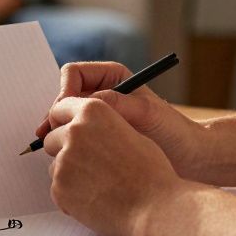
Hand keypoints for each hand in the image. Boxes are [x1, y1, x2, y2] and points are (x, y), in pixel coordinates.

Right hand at [36, 61, 206, 179]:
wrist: (188, 159)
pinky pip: (73, 138)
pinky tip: (66, 160)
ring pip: (65, 119)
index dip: (64, 93)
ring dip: (58, 132)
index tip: (65, 114)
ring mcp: (97, 118)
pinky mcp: (96, 139)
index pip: (73, 75)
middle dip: (55, 115)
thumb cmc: (173, 131)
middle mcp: (101, 94)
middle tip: (47, 135)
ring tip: (51, 149)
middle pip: (64, 98)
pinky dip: (67, 147)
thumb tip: (85, 102)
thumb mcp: (145, 112)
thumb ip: (115, 103)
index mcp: (112, 77)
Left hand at [43, 96, 188, 235]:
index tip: (66, 131)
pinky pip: (57, 188)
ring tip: (97, 185)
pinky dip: (70, 194)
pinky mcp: (59, 188)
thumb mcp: (130, 133)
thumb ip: (101, 127)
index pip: (60, 108)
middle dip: (64, 149)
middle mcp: (74, 131)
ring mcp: (64, 160)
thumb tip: (87, 131)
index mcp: (93, 111)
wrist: (155, 207)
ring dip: (68, 173)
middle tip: (87, 164)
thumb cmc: (150, 172)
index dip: (63, 122)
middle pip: (52, 138)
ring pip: (55, 164)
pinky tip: (95, 199)